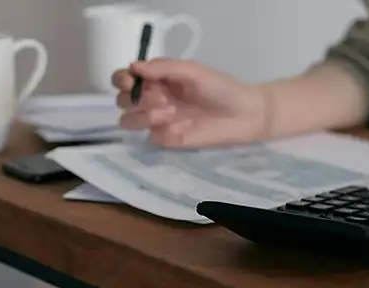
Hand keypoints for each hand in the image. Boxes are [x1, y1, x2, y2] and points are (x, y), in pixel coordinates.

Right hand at [113, 59, 267, 147]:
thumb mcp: (193, 71)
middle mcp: (153, 99)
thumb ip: (164, 67)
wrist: (246, 114)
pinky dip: (164, 131)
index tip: (131, 81)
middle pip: (122, 100)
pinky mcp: (169, 140)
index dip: (122, 79)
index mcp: (157, 79)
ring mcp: (160, 121)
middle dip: (134, 98)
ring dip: (143, 115)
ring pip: (129, 121)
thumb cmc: (222, 88)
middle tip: (162, 97)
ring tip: (170, 111)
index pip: (124, 79)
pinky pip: (152, 137)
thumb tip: (134, 66)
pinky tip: (183, 127)